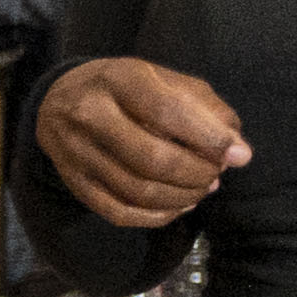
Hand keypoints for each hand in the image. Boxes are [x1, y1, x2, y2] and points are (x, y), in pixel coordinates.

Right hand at [39, 56, 250, 233]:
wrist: (57, 99)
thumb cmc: (127, 89)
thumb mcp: (167, 80)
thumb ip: (207, 109)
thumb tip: (237, 151)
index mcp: (118, 80)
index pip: (168, 113)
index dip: (209, 138)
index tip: (238, 155)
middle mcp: (88, 114)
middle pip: (152, 159)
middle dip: (197, 173)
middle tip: (216, 173)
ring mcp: (75, 151)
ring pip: (138, 191)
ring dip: (182, 197)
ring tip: (202, 188)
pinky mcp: (73, 182)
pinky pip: (118, 212)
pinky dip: (157, 217)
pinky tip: (178, 205)